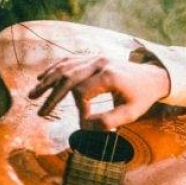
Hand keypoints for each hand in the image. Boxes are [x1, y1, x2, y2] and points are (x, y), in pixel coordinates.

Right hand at [28, 55, 169, 130]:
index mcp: (108, 76)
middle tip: (40, 112)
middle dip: (51, 96)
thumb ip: (109, 121)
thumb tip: (85, 127)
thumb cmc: (142, 97)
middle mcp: (99, 63)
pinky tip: (42, 78)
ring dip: (47, 81)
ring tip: (32, 94)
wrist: (153, 76)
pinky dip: (54, 69)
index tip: (85, 122)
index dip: (80, 110)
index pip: (82, 93)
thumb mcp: (130, 114)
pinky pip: (69, 61)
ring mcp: (94, 57)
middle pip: (67, 77)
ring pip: (65, 67)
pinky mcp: (92, 57)